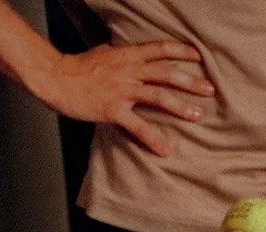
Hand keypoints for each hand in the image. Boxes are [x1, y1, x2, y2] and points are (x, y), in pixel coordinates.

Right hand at [34, 41, 213, 156]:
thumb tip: (133, 52)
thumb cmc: (77, 67)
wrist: (54, 77)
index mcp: (127, 55)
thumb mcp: (103, 53)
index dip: (181, 51)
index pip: (160, 49)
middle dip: (191, 81)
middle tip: (211, 89)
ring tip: (198, 116)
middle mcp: (128, 70)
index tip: (200, 56)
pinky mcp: (112, 109)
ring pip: (158, 96)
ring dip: (181, 107)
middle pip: (166, 73)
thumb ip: (122, 55)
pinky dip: (153, 139)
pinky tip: (166, 150)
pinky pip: (137, 126)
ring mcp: (121, 90)